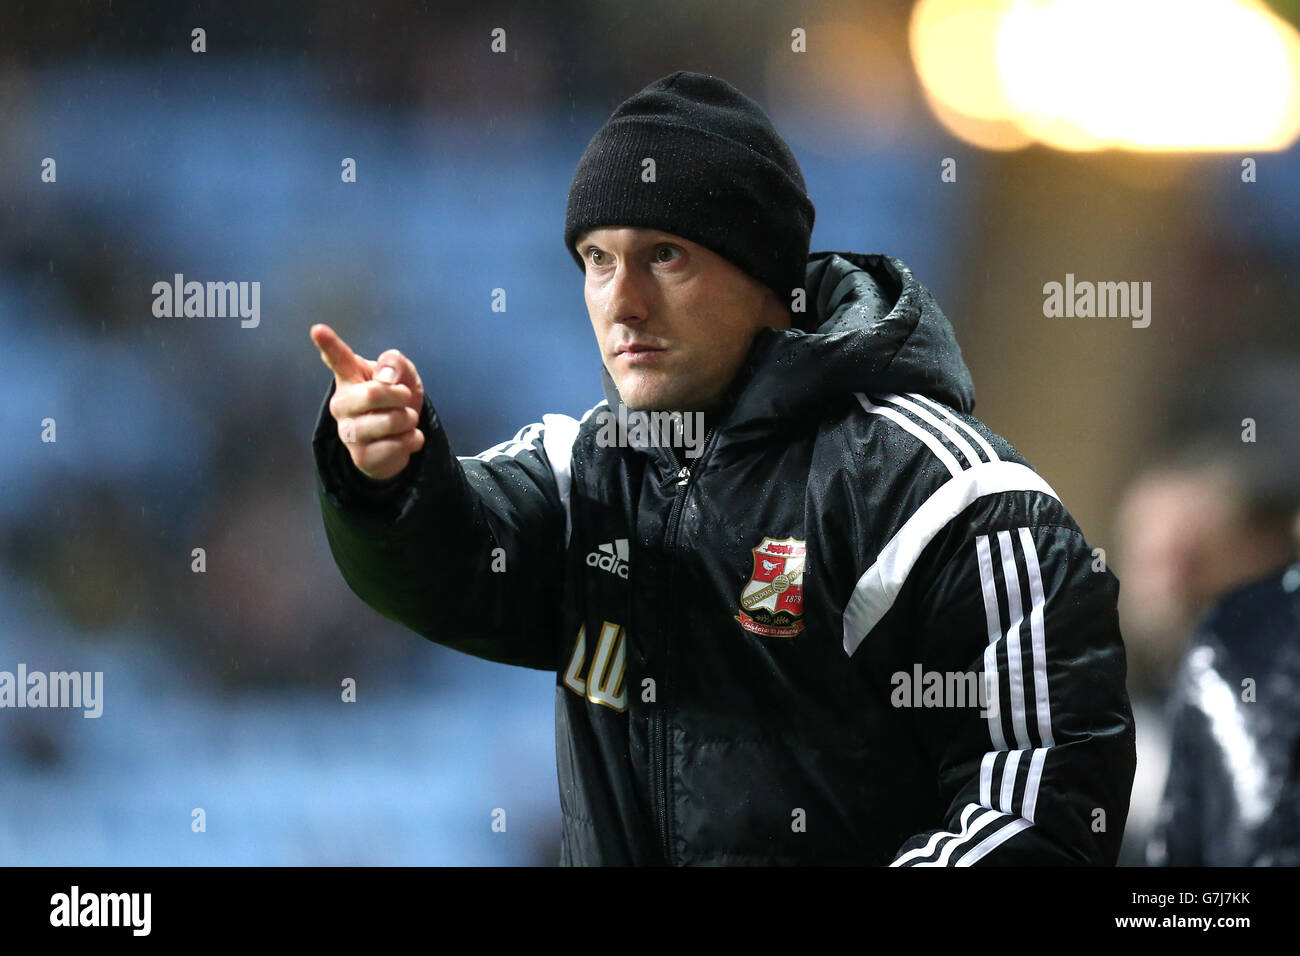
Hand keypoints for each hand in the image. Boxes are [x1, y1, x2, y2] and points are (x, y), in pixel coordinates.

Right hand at [310, 323, 426, 481]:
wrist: (402, 438)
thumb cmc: (396, 399)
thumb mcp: (404, 374)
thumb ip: (395, 363)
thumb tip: (385, 379)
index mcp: (350, 377)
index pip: (337, 358)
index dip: (328, 344)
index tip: (318, 329)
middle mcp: (342, 403)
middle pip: (373, 394)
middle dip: (401, 396)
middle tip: (404, 399)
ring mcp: (348, 432)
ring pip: (390, 421)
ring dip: (408, 420)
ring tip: (404, 421)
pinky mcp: (361, 457)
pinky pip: (397, 445)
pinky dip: (412, 440)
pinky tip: (404, 439)